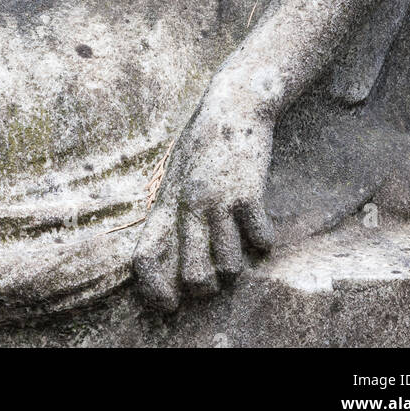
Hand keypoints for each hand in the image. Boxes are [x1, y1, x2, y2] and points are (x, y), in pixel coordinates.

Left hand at [133, 84, 275, 311]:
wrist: (233, 106)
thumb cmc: (203, 144)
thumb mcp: (176, 175)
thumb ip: (173, 211)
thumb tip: (171, 252)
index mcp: (166, 203)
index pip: (145, 256)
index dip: (153, 289)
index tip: (167, 305)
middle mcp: (189, 206)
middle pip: (193, 275)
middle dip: (206, 287)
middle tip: (214, 278)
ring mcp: (218, 200)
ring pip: (230, 266)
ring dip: (237, 264)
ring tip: (238, 245)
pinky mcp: (247, 192)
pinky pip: (260, 239)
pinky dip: (264, 240)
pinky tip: (259, 224)